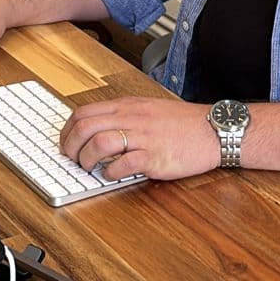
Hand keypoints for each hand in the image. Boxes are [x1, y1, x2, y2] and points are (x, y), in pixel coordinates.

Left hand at [60, 97, 218, 181]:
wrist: (213, 130)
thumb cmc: (183, 123)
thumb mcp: (148, 109)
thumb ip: (124, 116)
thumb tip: (98, 130)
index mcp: (128, 106)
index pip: (84, 112)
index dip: (67, 130)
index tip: (66, 143)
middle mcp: (132, 118)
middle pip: (85, 127)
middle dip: (70, 146)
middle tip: (72, 159)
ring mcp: (143, 137)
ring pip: (99, 143)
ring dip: (86, 160)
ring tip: (89, 168)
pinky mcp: (154, 157)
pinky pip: (123, 164)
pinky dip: (111, 172)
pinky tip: (112, 175)